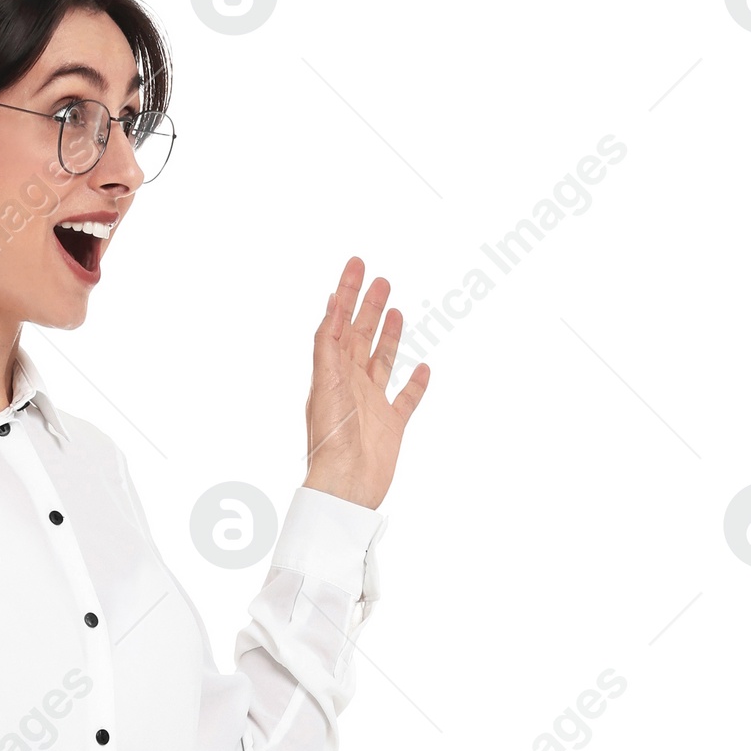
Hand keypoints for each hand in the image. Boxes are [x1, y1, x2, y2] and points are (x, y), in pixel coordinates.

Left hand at [303, 257, 428, 508]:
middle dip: (368, 307)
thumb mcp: (325, 383)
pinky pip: (407, 399)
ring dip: (388, 335)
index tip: (356, 265)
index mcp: (331, 372)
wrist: (345, 486)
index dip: (346, 293)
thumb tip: (331, 308)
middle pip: (360, 336)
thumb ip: (328, 345)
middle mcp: (351, 384)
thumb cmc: (330, 440)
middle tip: (379, 280)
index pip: (338, 324)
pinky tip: (424, 367)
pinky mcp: (391, 426)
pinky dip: (416, 383)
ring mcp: (372, 404)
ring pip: (382, 361)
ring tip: (396, 310)